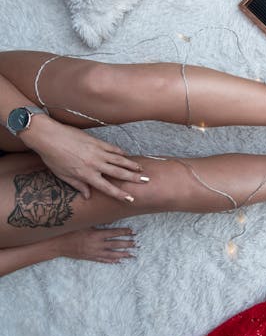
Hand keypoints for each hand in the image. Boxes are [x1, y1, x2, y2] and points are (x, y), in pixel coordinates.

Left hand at [21, 115, 147, 201]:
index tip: (130, 198)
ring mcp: (97, 152)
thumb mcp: (63, 175)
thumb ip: (78, 186)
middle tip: (146, 180)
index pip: (107, 187)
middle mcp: (95, 164)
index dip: (120, 194)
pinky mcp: (97, 142)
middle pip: (119, 173)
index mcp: (86, 175)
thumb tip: (88, 196)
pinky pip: (113, 149)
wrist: (49, 137)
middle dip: (134, 178)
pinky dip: (121, 153)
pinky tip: (127, 156)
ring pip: (119, 160)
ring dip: (132, 165)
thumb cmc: (53, 157)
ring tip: (141, 169)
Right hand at [51, 227, 136, 263]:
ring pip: (111, 254)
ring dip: (122, 254)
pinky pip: (103, 260)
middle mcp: (96, 245)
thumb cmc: (69, 231)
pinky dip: (111, 261)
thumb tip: (108, 216)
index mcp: (95, 234)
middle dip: (127, 244)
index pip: (113, 233)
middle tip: (137, 244)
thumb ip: (96, 221)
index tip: (132, 231)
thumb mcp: (83, 224)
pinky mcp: (89, 257)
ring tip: (132, 254)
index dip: (124, 232)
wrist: (57, 245)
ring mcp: (93, 253)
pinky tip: (118, 261)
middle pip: (115, 244)